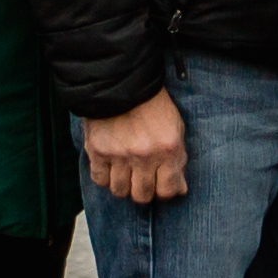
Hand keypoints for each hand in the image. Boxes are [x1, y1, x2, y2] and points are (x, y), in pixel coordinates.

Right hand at [79, 89, 190, 205]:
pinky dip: (104, 177)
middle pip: (142, 196)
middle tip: (141, 179)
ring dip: (123, 185)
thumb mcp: (175, 128)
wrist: (122, 81)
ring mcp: (119, 154)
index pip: (167, 191)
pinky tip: (110, 166)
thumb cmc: (153, 105)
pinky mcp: (98, 150)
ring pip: (120, 191)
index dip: (164, 191)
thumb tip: (179, 190)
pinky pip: (99, 180)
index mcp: (168, 149)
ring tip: (125, 172)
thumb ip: (178, 160)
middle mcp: (145, 155)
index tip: (160, 184)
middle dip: (143, 191)